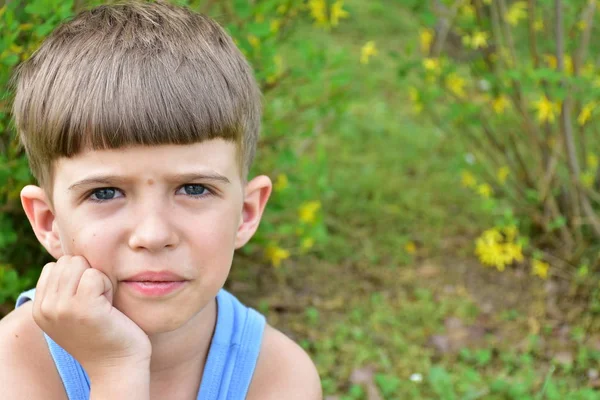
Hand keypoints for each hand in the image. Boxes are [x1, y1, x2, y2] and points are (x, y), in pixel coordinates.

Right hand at [32, 255, 151, 377]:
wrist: (117, 366)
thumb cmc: (104, 333)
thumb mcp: (73, 311)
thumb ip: (65, 289)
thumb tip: (73, 259)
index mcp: (40, 309)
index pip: (55, 266)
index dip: (78, 276)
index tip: (89, 300)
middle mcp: (45, 308)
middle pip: (68, 261)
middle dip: (89, 275)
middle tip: (98, 302)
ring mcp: (61, 308)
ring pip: (80, 264)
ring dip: (99, 280)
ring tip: (103, 304)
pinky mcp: (83, 308)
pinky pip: (95, 274)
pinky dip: (107, 285)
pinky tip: (109, 306)